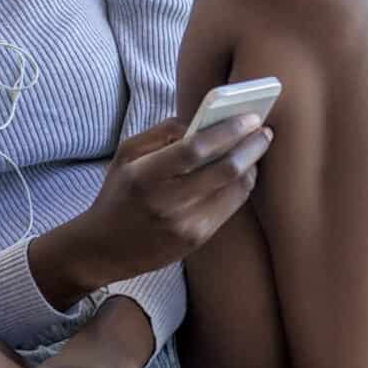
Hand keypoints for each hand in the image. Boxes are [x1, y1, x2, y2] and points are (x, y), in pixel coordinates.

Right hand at [43, 112, 272, 292]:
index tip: (249, 117)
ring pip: (235, 189)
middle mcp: (168, 203)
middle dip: (251, 146)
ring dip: (252, 165)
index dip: (228, 131)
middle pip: (225, 170)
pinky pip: (231, 207)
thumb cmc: (117, 195)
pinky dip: (242, 185)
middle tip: (264, 130)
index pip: (196, 149)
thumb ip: (163, 132)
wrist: (103, 250)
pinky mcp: (198, 239)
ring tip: (256, 147)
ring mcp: (186, 225)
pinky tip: (244, 171)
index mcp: (146, 176)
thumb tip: (201, 120)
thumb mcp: (127, 155)